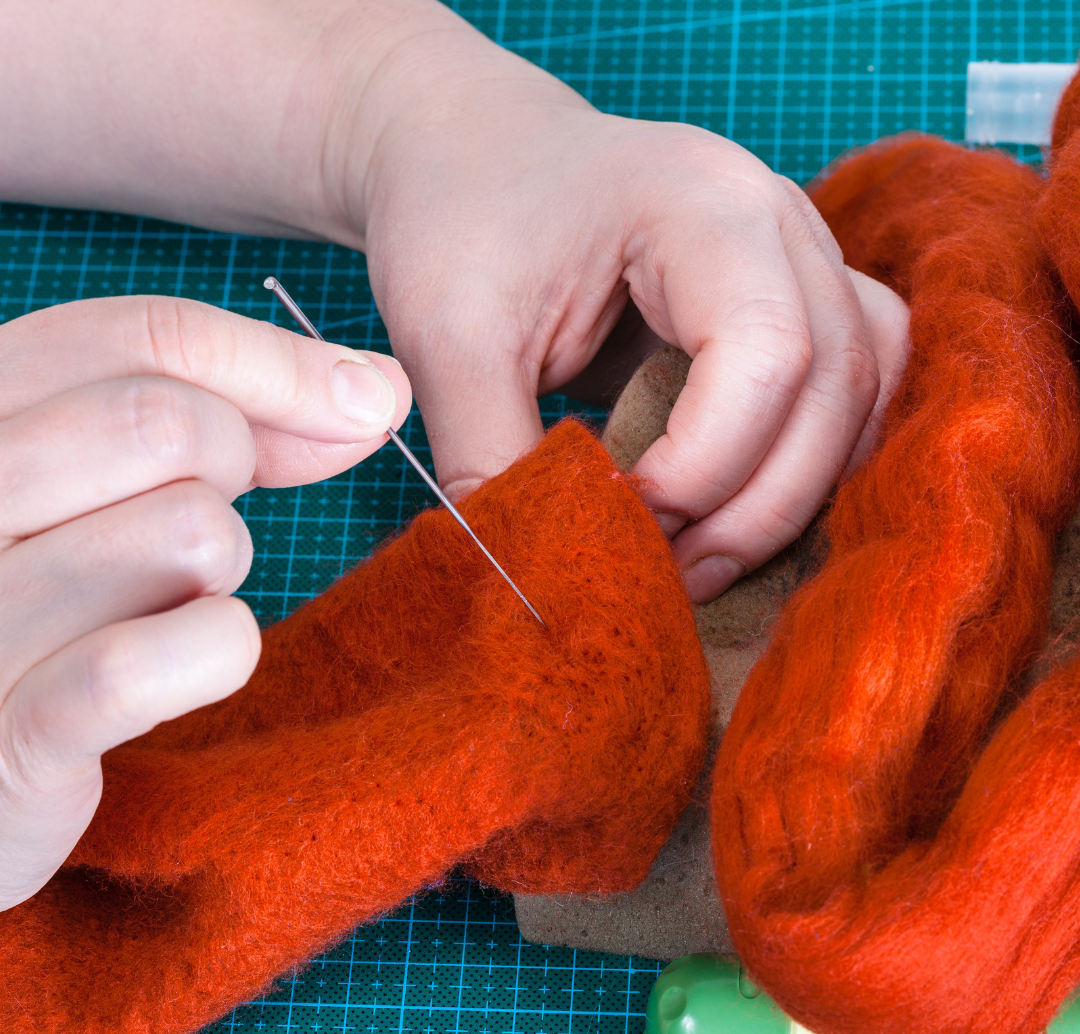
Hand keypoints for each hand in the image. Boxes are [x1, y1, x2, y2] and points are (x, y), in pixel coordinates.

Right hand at [0, 296, 409, 909]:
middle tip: (201, 530)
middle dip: (233, 471)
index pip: (138, 335)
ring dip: (215, 574)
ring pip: (189, 532)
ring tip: (159, 606)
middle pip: (167, 422)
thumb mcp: (118, 483)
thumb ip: (236, 419)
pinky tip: (184, 667)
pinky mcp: (6, 736)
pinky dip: (215, 653)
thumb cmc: (60, 603)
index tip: (364, 403)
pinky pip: (164, 657)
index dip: (276, 365)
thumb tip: (377, 386)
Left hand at [349, 19, 910, 602]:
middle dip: (757, 504)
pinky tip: (739, 513)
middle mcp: (777, 222)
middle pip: (836, 382)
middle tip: (670, 573)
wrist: (477, 158)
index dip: (708, 463)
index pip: (766, 352)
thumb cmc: (461, 220)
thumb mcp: (450, 336)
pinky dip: (809, 463)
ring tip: (704, 561)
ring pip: (863, 391)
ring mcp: (797, 256)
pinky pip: (849, 388)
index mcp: (700, 205)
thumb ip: (492, 453)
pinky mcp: (790, 298)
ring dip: (796, 493)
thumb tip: (537, 574)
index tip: (625, 518)